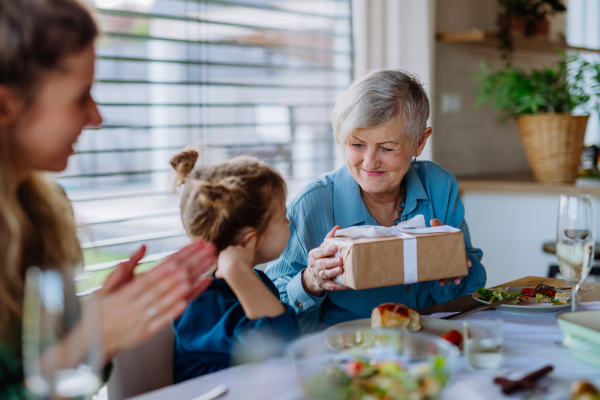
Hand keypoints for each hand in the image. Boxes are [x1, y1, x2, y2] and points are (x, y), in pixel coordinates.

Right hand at [94, 240, 216, 358]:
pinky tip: (188, 300)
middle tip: (204, 253)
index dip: (171, 260)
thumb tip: (142, 248)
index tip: (187, 249)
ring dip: (186, 287)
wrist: (89, 345)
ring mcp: (140, 320)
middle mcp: (133, 306)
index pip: (153, 273)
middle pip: (165, 283)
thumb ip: (124, 269)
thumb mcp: (103, 289)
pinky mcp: (145, 334)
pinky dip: (175, 311)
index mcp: (124, 293)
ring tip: (203, 272)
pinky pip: (162, 321)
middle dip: (187, 266)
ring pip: (166, 301)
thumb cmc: (98, 313)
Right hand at [215, 236, 257, 278]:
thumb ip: (220, 272)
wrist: (235, 270)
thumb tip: (218, 273)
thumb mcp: (221, 273)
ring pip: (241, 249)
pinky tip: (255, 236)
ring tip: (245, 262)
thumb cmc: (228, 272)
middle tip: (238, 265)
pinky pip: (251, 243)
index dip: (229, 261)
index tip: (231, 266)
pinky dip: (253, 240)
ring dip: (243, 254)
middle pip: (233, 251)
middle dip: (235, 257)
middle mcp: (230, 249)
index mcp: (223, 254)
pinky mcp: (248, 250)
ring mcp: (239, 248)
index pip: (226, 256)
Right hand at [302, 226, 347, 296]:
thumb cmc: (320, 258)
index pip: (320, 252)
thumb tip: (337, 227)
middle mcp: (315, 265)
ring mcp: (318, 276)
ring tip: (341, 270)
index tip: (335, 247)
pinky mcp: (323, 285)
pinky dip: (338, 286)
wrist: (312, 276)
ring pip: (325, 274)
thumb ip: (329, 238)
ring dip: (333, 272)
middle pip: (322, 264)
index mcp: (314, 255)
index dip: (327, 250)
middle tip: (340, 260)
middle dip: (331, 262)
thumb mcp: (322, 248)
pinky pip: (330, 286)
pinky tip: (346, 285)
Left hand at [430, 218, 471, 286]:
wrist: (433, 240)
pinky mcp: (442, 266)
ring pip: (452, 272)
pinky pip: (444, 273)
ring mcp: (448, 262)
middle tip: (457, 280)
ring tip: (443, 283)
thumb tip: (433, 221)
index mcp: (456, 248)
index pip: (463, 255)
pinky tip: (440, 282)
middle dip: (459, 274)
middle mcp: (454, 257)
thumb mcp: (441, 230)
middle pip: (459, 266)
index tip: (468, 264)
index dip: (466, 260)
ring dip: (449, 278)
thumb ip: (438, 225)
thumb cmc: (440, 236)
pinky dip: (443, 278)